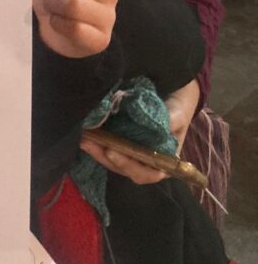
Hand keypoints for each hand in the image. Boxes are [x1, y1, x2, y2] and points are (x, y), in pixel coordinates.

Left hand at [79, 79, 200, 184]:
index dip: (130, 166)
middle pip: (125, 167)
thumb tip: (160, 128)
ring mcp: (133, 150)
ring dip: (97, 150)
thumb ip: (173, 120)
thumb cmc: (180, 105)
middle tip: (90, 143)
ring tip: (84, 138)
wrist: (174, 90)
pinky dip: (97, 140)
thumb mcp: (180, 112)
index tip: (113, 152)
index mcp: (165, 159)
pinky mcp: (121, 139)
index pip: (148, 173)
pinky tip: (85, 131)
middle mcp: (147, 159)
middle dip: (106, 157)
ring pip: (113, 158)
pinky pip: (108, 144)